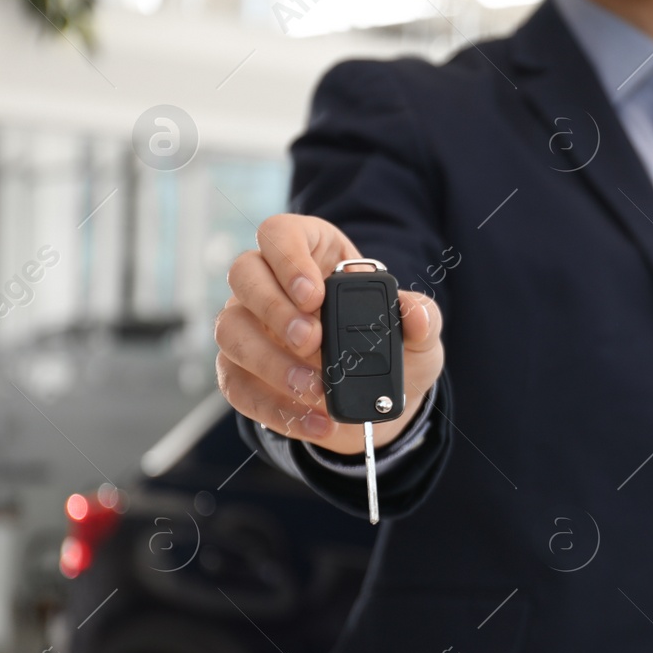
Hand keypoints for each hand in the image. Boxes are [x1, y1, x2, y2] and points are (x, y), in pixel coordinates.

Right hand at [215, 213, 444, 455]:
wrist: (379, 401)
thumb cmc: (393, 349)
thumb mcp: (419, 334)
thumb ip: (423, 317)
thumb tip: (415, 313)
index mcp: (311, 253)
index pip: (278, 233)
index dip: (288, 258)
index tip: (314, 295)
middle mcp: (269, 283)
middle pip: (243, 274)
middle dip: (274, 309)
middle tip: (311, 340)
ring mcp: (249, 326)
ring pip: (229, 329)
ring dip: (269, 361)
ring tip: (315, 387)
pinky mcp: (241, 371)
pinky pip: (236, 385)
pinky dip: (273, 407)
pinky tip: (313, 420)